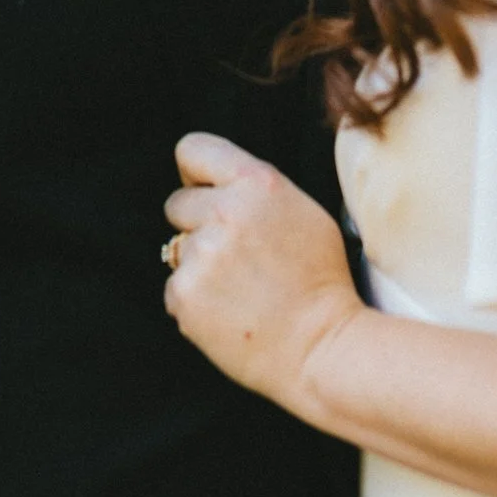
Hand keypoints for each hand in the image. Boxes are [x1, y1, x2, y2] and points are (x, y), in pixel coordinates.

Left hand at [163, 132, 362, 410]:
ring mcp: (202, 254)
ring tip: (239, 289)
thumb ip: (256, 189)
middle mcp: (225, 212)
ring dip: (198, 265)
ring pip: (177, 248)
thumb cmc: (320, 279)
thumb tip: (213, 184)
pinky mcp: (184, 294)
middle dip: (197, 225)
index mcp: (257, 182)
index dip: (196, 174)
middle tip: (234, 255)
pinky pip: (175, 287)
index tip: (206, 193)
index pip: (192, 148)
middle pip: (178, 203)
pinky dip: (195, 300)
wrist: (322, 348)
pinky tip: (228, 312)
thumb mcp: (303, 211)